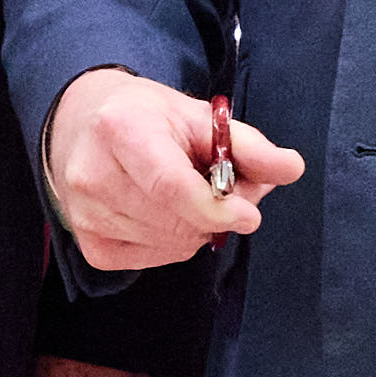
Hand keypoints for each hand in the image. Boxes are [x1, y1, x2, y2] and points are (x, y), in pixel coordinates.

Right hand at [45, 67, 303, 273]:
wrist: (82, 124)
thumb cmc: (146, 118)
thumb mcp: (198, 117)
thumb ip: (248, 145)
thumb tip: (293, 168)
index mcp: (121, 129)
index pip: (171, 186)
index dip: (215, 208)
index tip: (248, 215)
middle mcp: (93, 173)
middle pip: (175, 220)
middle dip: (215, 215)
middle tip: (227, 193)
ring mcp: (85, 213)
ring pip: (169, 243)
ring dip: (196, 229)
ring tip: (192, 197)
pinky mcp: (88, 242)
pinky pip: (152, 259)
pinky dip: (174, 243)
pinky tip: (167, 215)